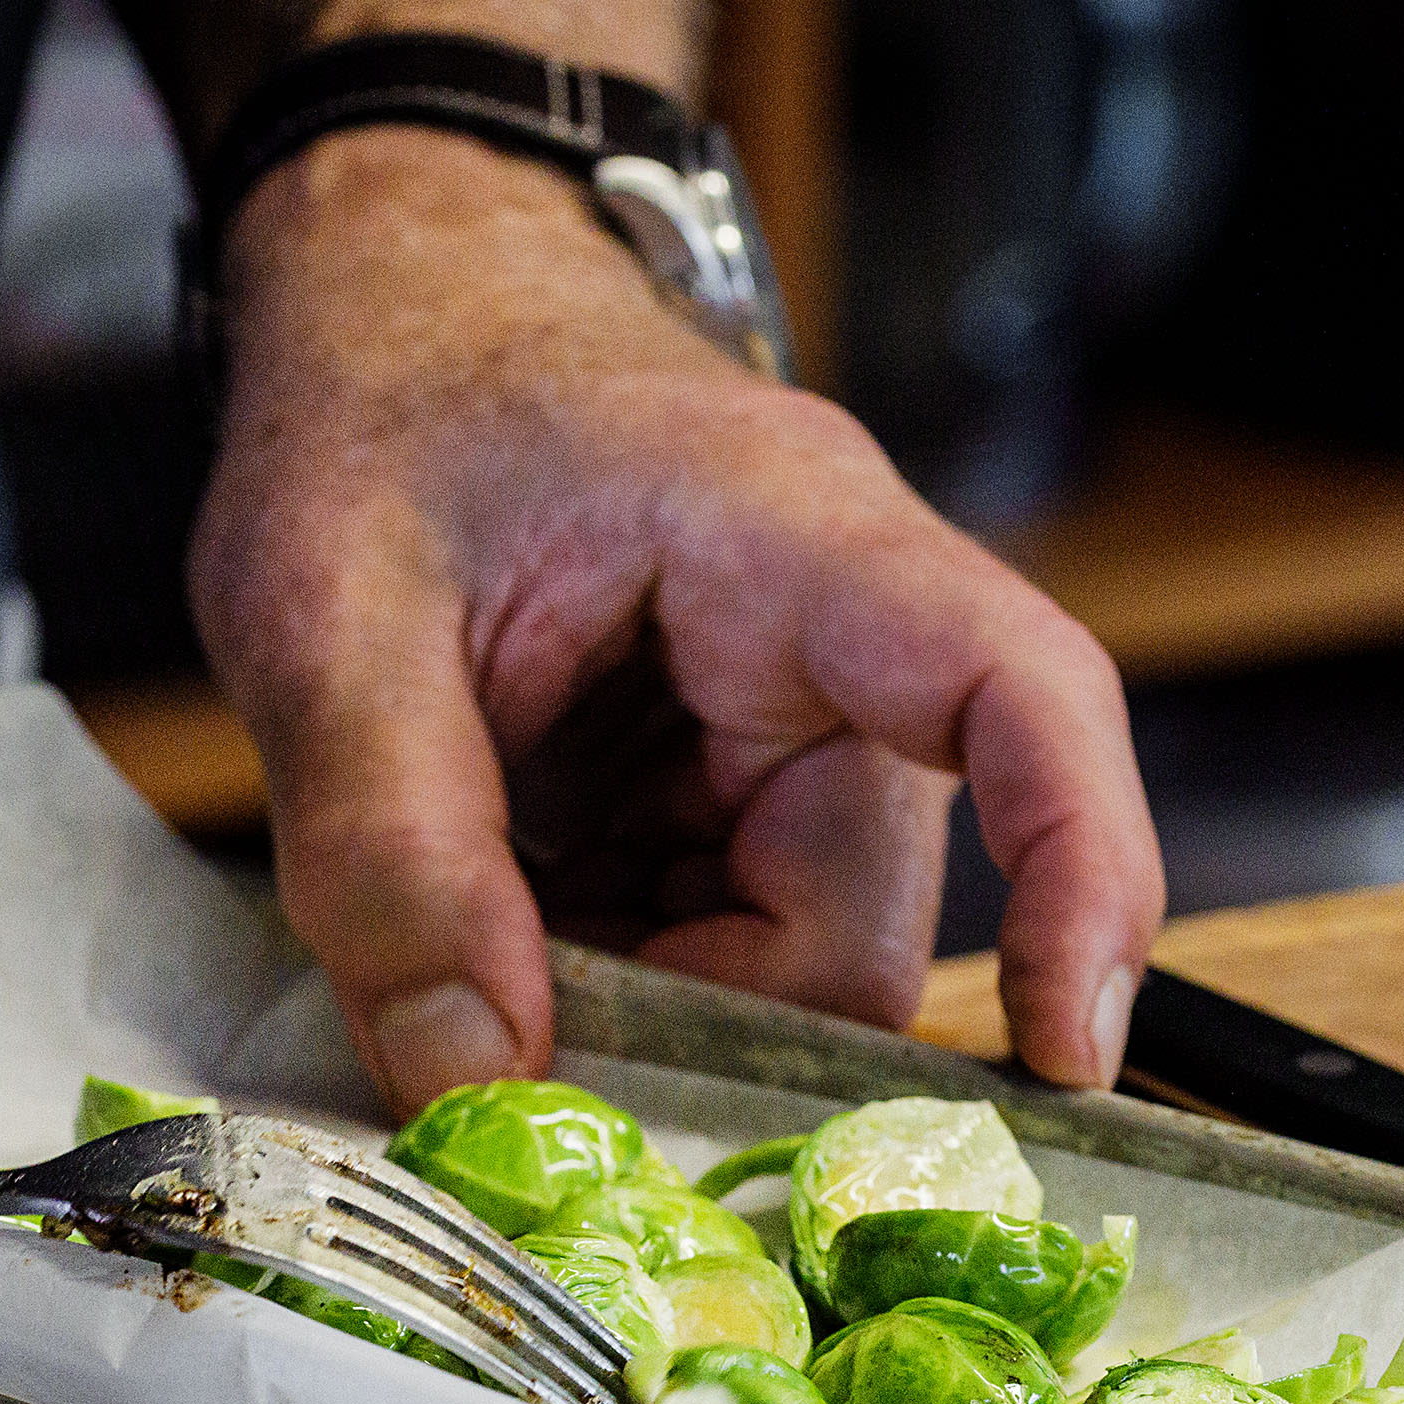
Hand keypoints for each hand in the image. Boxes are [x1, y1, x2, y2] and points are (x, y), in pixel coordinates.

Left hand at [192, 128, 1164, 1113]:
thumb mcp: (321, 622)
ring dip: (630, 1006)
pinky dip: (600, 980)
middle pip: (855, 922)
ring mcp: (781, 735)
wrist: (380, 326)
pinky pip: (706, 948)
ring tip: (460, 941)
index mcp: (790, 543)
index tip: (1068, 1054)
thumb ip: (387, 851)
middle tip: (496, 1041)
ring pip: (775, 963)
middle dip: (693, 1022)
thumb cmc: (378, 409)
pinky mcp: (718, 796)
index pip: (1021, 697)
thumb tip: (473, 1076)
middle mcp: (832, 652)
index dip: (1083, 880)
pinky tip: (487, 925)